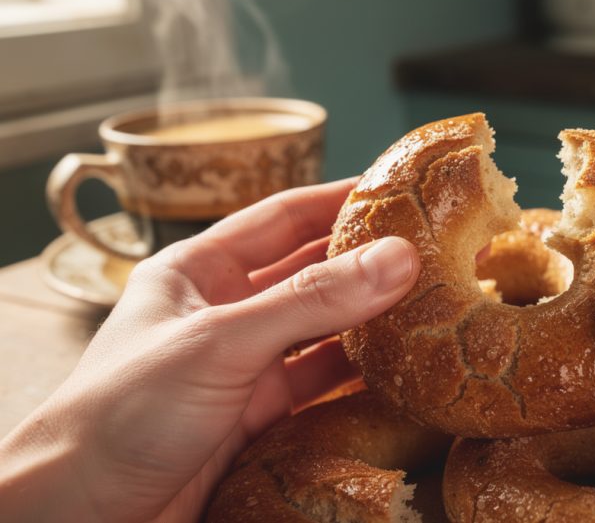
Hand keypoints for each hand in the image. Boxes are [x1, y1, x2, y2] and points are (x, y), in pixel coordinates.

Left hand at [0, 178, 419, 522]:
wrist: (78, 514)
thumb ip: (310, 301)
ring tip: (426, 304)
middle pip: (308, 273)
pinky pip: (317, 386)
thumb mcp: (221, 342)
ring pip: (319, 331)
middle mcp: (223, 312)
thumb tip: (395, 258)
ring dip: (367, 320)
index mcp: (199, 271)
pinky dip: (356, 376)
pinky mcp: (254, 418)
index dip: (340, 199)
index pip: (284, 217)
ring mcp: (240, 366)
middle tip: (429, 250)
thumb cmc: (120, 413)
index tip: (397, 190)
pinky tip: (394, 368)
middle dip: (365, 261)